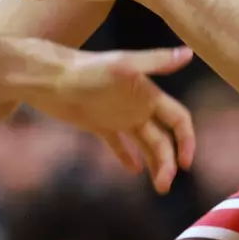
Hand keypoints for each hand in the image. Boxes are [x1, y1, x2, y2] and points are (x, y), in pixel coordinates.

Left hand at [27, 44, 195, 193]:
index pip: (178, 119)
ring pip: (145, 144)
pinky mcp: (99, 124)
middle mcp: (137, 105)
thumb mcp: (123, 65)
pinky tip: (134, 171)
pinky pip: (119, 144)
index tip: (185, 164)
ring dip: (154, 164)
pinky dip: (127, 157)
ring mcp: (118, 116)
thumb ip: (155, 62)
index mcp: (148, 93)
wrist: (49, 77)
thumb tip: (189, 53)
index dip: (186, 140)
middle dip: (168, 162)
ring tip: (158, 186)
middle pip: (163, 138)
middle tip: (163, 186)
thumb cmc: (85, 69)